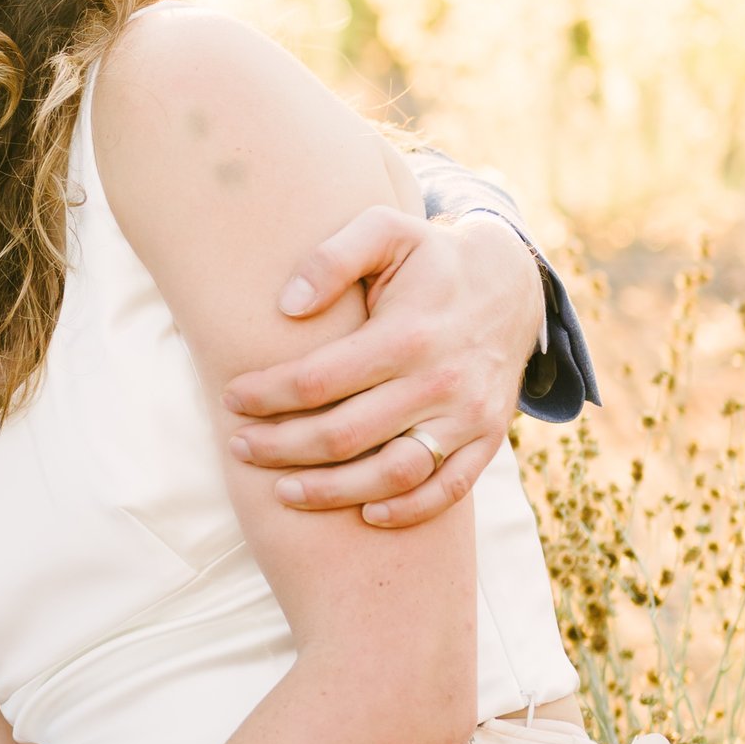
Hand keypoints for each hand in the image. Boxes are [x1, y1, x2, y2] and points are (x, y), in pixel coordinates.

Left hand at [222, 207, 545, 530]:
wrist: (513, 282)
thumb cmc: (430, 257)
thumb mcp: (386, 230)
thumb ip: (333, 257)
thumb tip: (288, 304)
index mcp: (407, 334)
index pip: (317, 380)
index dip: (266, 395)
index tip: (231, 398)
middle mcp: (440, 381)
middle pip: (345, 435)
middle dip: (282, 448)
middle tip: (240, 447)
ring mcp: (468, 415)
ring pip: (394, 474)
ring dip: (333, 492)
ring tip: (283, 491)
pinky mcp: (487, 437)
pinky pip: (449, 489)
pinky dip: (408, 510)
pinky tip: (364, 513)